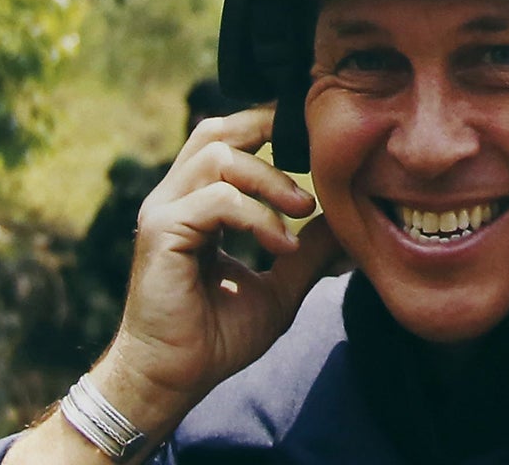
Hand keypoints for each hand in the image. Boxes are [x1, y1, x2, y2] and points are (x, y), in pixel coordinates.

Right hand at [92, 106, 344, 439]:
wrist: (173, 379)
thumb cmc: (216, 338)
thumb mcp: (279, 288)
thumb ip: (308, 253)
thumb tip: (347, 223)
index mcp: (197, 203)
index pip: (229, 140)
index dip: (268, 128)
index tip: (314, 139)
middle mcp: (175, 198)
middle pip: (216, 130)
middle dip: (267, 130)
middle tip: (314, 152)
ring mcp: (164, 210)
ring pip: (218, 156)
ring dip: (270, 178)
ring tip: (303, 211)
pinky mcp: (162, 231)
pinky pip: (215, 199)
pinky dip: (256, 215)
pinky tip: (280, 244)